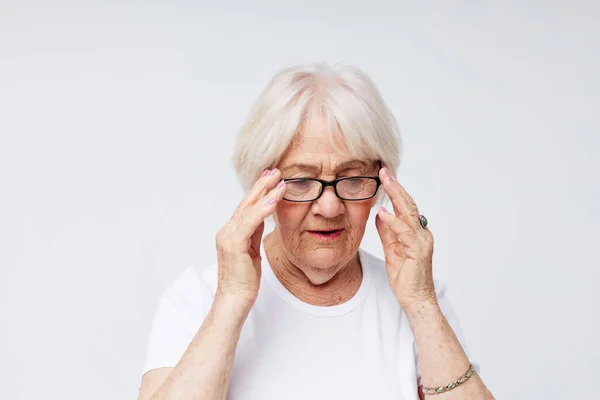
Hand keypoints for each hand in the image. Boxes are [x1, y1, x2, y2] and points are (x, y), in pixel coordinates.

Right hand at [215, 168, 285, 308]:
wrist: (234, 300)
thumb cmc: (244, 280)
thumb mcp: (252, 251)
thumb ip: (254, 232)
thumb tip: (263, 216)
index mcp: (231, 232)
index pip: (246, 206)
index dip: (258, 191)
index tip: (271, 177)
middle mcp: (226, 230)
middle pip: (246, 202)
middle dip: (261, 185)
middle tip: (276, 170)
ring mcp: (228, 236)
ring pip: (248, 209)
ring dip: (265, 193)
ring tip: (279, 180)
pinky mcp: (234, 244)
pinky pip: (250, 221)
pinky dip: (263, 209)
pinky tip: (274, 199)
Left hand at [375, 167, 436, 309]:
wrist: (415, 299)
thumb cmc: (406, 278)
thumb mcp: (392, 251)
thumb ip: (387, 233)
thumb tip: (380, 214)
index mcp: (416, 232)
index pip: (405, 206)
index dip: (395, 191)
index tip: (383, 176)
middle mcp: (421, 233)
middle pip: (408, 204)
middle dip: (396, 186)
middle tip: (384, 170)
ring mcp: (422, 241)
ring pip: (408, 213)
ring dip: (396, 196)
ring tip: (385, 181)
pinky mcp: (418, 251)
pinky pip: (404, 232)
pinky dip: (393, 221)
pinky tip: (383, 212)